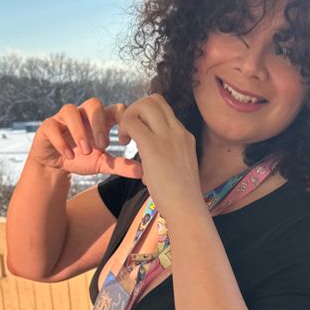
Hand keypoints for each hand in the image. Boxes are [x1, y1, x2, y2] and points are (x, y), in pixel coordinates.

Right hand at [29, 97, 143, 178]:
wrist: (56, 166)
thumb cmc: (83, 158)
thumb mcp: (103, 164)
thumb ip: (121, 165)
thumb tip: (142, 172)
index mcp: (101, 119)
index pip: (116, 108)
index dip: (122, 119)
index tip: (124, 141)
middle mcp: (83, 114)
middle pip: (94, 103)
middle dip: (99, 123)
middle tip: (103, 145)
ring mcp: (64, 118)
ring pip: (71, 110)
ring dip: (79, 131)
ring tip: (85, 150)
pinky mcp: (48, 126)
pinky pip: (52, 126)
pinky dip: (61, 141)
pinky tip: (69, 155)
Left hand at [118, 93, 201, 214]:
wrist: (187, 208)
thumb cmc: (180, 198)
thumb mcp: (177, 170)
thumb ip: (165, 158)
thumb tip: (146, 163)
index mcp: (185, 136)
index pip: (164, 110)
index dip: (146, 116)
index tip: (139, 134)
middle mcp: (178, 131)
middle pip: (154, 100)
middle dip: (136, 110)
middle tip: (128, 131)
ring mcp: (168, 137)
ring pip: (144, 105)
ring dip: (129, 116)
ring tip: (125, 138)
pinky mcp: (153, 146)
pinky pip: (132, 122)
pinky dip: (123, 128)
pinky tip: (122, 144)